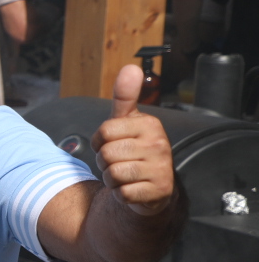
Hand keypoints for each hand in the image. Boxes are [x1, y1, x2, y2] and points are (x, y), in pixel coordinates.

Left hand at [94, 64, 174, 215]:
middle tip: (120, 161)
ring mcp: (161, 169)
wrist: (153, 185)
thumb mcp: (127, 121)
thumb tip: (130, 67)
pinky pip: (121, 193)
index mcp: (150, 125)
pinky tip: (132, 188)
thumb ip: (125, 97)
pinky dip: (120, 194)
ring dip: (111, 178)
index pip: (105, 131)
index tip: (112, 143)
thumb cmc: (134, 149)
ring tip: (125, 175)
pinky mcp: (158, 192)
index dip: (100, 140)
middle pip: (107, 154)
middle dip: (105, 161)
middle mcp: (159, 145)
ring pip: (112, 174)